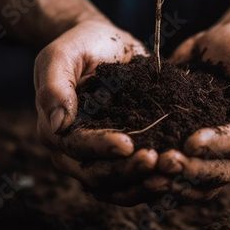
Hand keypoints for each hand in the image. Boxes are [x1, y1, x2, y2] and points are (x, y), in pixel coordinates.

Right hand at [34, 19, 157, 204]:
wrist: (104, 43)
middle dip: (127, 171)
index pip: (76, 147)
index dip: (101, 148)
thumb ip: (54, 86)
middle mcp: (73, 150)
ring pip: (116, 186)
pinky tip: (175, 172)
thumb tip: (59, 125)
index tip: (129, 144)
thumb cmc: (81, 45)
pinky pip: (133, 179)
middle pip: (96, 175)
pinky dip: (152, 180)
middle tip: (159, 161)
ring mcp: (98, 156)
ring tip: (171, 170)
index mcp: (55, 129)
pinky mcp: (121, 156)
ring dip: (143, 183)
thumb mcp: (62, 55)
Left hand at [143, 22, 229, 200]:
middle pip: (217, 172)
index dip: (215, 146)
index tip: (190, 142)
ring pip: (197, 182)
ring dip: (173, 183)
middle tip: (163, 162)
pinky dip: (161, 178)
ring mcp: (212, 154)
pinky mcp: (188, 149)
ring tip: (147, 176)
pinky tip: (139, 175)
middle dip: (190, 170)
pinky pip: (178, 174)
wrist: (220, 45)